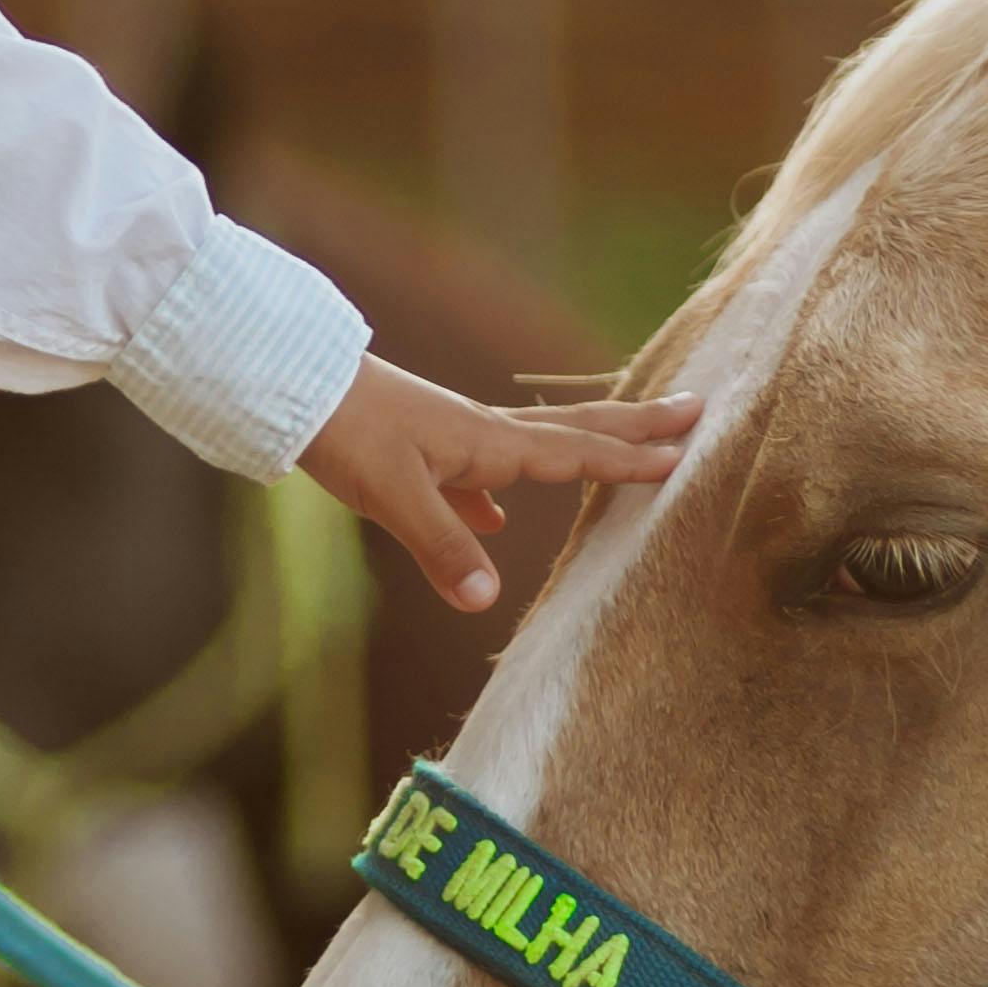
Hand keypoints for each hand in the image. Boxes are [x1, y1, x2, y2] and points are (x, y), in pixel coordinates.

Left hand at [298, 353, 702, 613]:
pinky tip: (494, 515)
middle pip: (575, 430)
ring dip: (584, 447)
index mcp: (488, 443)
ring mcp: (453, 439)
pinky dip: (504, 489)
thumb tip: (486, 601)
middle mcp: (482, 434)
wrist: (292, 385)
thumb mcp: (393, 497)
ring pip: (536, 444)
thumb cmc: (345, 434)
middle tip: (695, 408)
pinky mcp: (420, 449)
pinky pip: (482, 470)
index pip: (576, 453)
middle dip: (636, 426)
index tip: (685, 457)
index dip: (629, 461)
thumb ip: (442, 547)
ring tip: (621, 449)